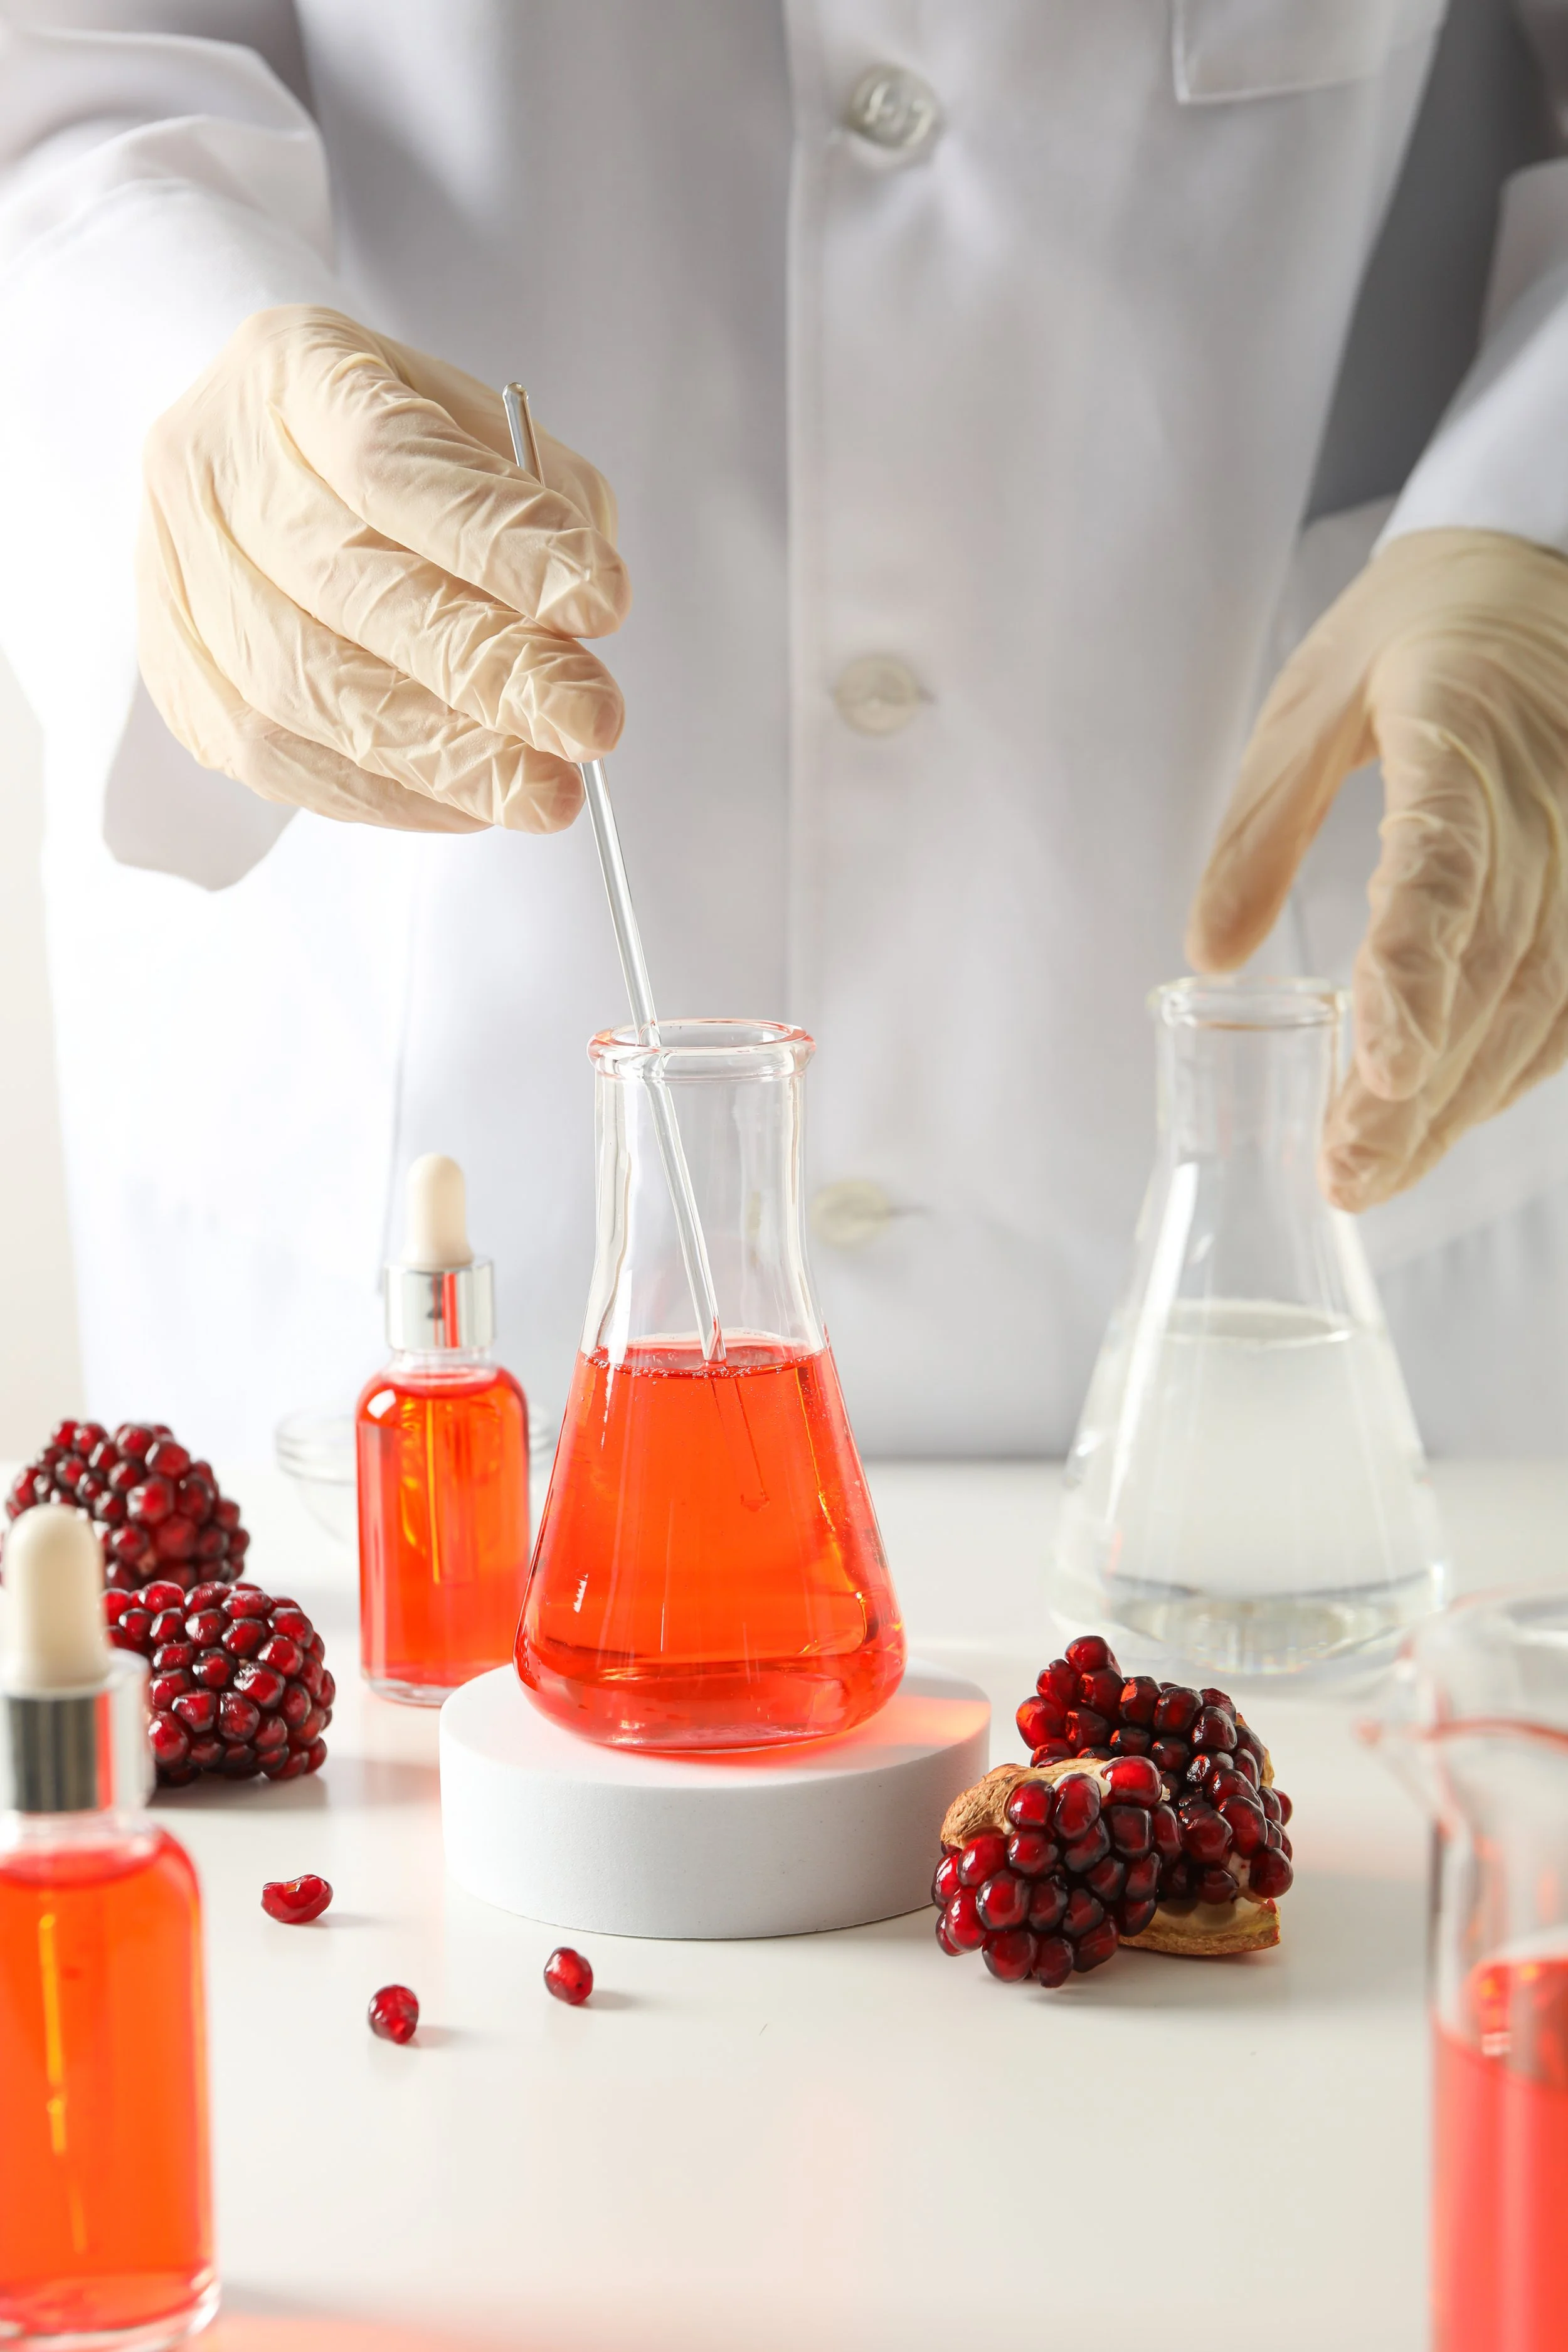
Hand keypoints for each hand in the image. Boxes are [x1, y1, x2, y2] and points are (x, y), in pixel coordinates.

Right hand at [137, 305, 628, 834]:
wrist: (255, 464)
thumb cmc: (387, 447)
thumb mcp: (478, 427)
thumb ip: (535, 503)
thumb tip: (571, 628)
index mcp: (291, 370)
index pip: (393, 462)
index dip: (501, 543)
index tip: (602, 605)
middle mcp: (212, 464)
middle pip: (347, 584)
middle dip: (487, 672)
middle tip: (589, 725)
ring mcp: (177, 572)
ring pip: (302, 689)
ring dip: (442, 756)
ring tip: (542, 790)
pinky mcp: (175, 673)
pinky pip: (275, 758)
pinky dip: (387, 793)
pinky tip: (468, 802)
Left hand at [1186, 528, 1567, 1208]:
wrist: (1544, 571)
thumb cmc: (1417, 627)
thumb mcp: (1312, 696)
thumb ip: (1260, 825)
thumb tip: (1208, 955)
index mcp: (1462, 737)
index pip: (1446, 874)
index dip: (1415, 979)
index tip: (1382, 1071)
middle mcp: (1548, 802)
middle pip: (1490, 969)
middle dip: (1417, 1088)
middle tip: (1345, 1173)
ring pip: (1537, 999)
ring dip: (1458, 1101)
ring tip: (1374, 1174)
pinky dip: (1510, 1067)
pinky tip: (1447, 1122)